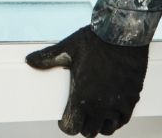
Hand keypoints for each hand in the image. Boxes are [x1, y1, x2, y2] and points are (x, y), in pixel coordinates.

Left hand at [25, 27, 149, 136]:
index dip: (66, 125)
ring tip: (96, 114)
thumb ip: (47, 58)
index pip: (71, 127)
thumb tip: (29, 60)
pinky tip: (112, 111)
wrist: (123, 34)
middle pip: (89, 132)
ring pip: (107, 129)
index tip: (64, 118)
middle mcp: (100, 105)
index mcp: (81, 97)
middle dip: (82, 126)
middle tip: (80, 115)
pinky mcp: (132, 99)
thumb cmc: (96, 40)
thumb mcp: (68, 48)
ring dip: (100, 124)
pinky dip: (117, 119)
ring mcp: (117, 104)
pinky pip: (124, 119)